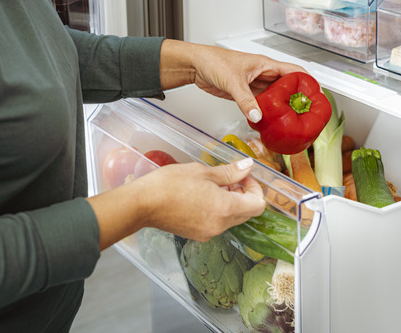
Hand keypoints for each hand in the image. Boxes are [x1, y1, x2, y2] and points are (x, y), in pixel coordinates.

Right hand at [135, 157, 264, 241]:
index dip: (255, 189)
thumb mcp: (203, 172)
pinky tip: (202, 197)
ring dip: (230, 202)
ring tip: (213, 186)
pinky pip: (217, 223)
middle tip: (230, 179)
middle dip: (243, 195)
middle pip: (246, 213)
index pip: (257, 205)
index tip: (244, 177)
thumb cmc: (170, 185)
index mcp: (225, 209)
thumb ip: (229, 172)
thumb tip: (247, 167)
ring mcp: (208, 232)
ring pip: (231, 219)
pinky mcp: (197, 234)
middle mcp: (220, 226)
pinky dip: (217, 210)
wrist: (142, 204)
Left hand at [159, 40, 305, 123]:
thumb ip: (245, 101)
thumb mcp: (233, 82)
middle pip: (287, 87)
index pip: (294, 71)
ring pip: (275, 98)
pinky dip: (266, 113)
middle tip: (304, 114)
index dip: (307, 82)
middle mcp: (264, 74)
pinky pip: (261, 105)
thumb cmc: (214, 61)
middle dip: (296, 100)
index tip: (315, 95)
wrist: (196, 66)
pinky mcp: (246, 94)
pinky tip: (269, 122)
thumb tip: (257, 116)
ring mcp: (255, 85)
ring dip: (281, 108)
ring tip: (289, 121)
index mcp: (266, 65)